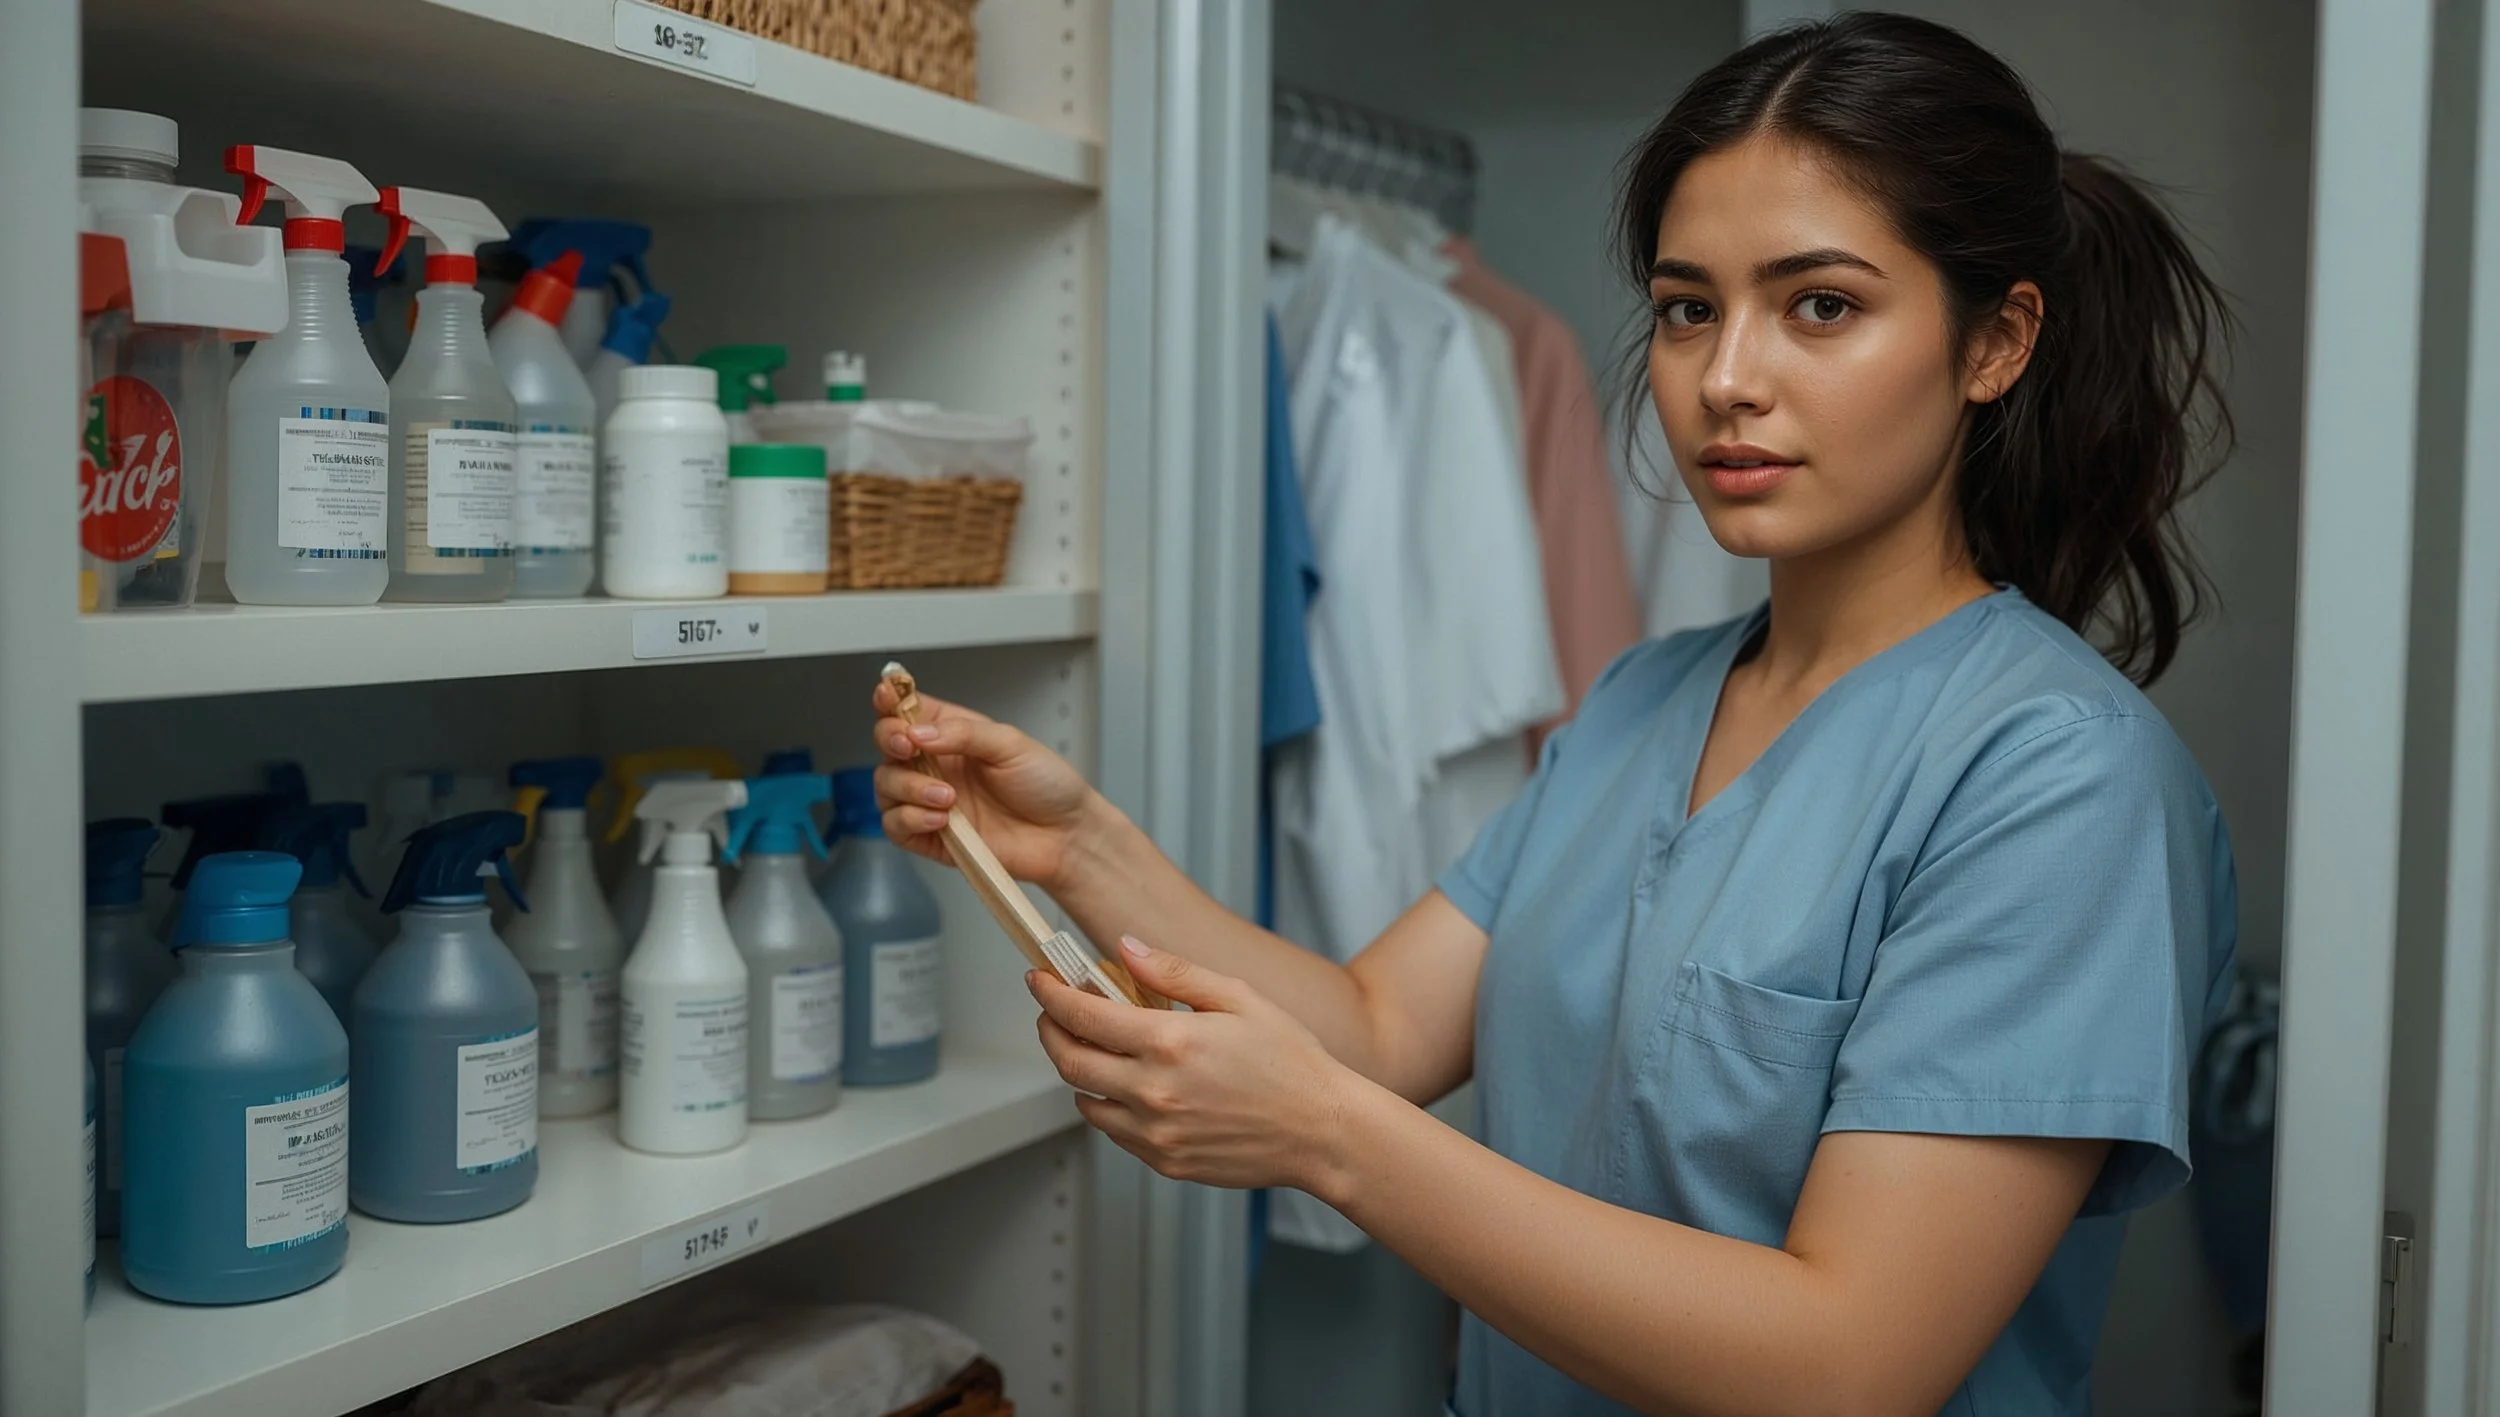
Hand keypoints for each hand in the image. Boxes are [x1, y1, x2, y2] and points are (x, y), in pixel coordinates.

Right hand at [871, 683, 1101, 889]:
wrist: (1065, 835)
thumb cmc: (1047, 786)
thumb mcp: (1011, 744)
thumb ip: (964, 733)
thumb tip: (920, 732)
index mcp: (953, 734)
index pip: (908, 711)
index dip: (890, 700)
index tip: (886, 695)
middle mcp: (937, 765)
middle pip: (887, 746)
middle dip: (890, 742)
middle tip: (909, 747)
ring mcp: (930, 801)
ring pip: (886, 787)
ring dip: (908, 788)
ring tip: (947, 797)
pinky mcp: (931, 836)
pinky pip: (896, 826)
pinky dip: (910, 819)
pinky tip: (941, 819)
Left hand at [1030, 937, 1361, 1195]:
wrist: (1322, 1131)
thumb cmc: (1291, 1063)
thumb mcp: (1238, 998)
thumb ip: (1174, 971)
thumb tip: (1126, 948)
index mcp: (1169, 1042)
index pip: (1082, 1014)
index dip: (1050, 994)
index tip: (1039, 980)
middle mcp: (1153, 1091)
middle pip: (1069, 1060)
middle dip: (1051, 1030)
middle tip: (1055, 1012)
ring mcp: (1155, 1133)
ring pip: (1085, 1100)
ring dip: (1079, 1071)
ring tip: (1097, 1049)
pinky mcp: (1164, 1161)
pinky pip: (1115, 1132)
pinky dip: (1109, 1106)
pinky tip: (1131, 1087)